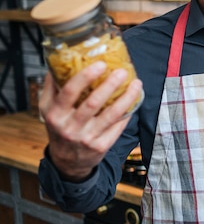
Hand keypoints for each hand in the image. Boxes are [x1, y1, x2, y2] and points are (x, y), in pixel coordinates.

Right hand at [39, 61, 142, 181]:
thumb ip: (53, 87)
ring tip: (136, 84)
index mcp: (55, 114)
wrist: (67, 161)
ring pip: (111, 115)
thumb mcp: (48, 110)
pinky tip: (134, 100)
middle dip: (110, 85)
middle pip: (92, 103)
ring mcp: (86, 138)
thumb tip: (59, 62)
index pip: (69, 92)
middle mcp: (69, 127)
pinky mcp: (100, 146)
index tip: (100, 64)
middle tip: (122, 71)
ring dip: (126, 97)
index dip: (85, 77)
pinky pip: (117, 126)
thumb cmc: (60, 128)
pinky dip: (128, 112)